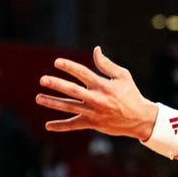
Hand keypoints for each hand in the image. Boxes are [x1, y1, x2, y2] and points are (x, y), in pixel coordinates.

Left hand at [36, 46, 158, 139]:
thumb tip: (96, 50)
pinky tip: (47, 125)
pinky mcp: (92, 124)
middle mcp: (96, 99)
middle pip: (72, 90)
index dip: (69, 67)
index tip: (57, 62)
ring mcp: (93, 113)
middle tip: (42, 79)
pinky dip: (60, 126)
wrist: (139, 119)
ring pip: (69, 107)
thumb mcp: (123, 76)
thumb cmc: (130, 94)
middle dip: (56, 84)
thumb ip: (107, 64)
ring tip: (38, 97)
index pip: (83, 73)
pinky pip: (73, 125)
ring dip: (52, 102)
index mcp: (103, 85)